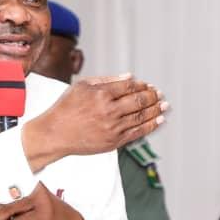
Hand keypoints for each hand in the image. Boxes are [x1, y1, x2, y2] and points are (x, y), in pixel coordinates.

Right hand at [22, 75, 167, 171]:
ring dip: (155, 110)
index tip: (148, 85)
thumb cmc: (66, 108)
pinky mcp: (113, 142)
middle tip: (159, 94)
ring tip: (164, 106)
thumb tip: (129, 77)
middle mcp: (109, 111)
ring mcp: (112, 128)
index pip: (129, 87)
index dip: (142, 85)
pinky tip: (158, 120)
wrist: (55, 134)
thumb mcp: (82, 86)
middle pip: (138, 101)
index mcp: (101, 94)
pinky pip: (137, 133)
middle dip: (152, 96)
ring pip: (140, 117)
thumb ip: (106, 80)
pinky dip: (150, 126)